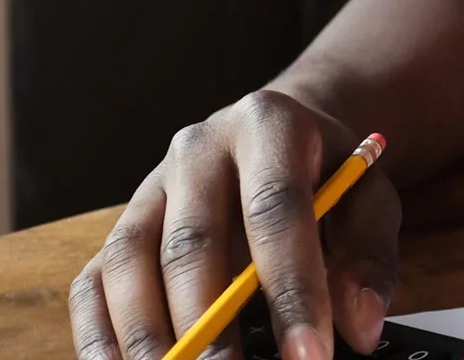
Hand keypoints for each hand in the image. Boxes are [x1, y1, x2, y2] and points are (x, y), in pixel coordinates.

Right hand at [69, 90, 400, 359]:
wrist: (279, 134)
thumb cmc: (326, 175)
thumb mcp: (368, 197)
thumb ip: (369, 258)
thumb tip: (358, 327)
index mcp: (267, 126)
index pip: (276, 209)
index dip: (292, 289)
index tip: (309, 356)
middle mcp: (198, 149)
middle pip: (192, 243)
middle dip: (213, 328)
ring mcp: (150, 186)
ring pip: (130, 263)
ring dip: (149, 337)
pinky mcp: (120, 225)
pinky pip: (94, 281)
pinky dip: (102, 336)